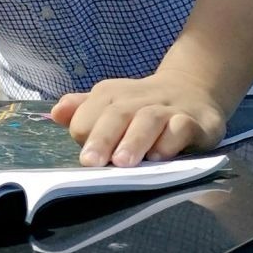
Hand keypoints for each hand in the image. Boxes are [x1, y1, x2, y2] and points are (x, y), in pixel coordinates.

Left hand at [50, 72, 227, 166]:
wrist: (192, 89)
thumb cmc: (140, 106)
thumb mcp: (109, 103)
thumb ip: (82, 110)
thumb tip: (56, 114)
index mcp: (111, 93)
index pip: (89, 112)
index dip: (85, 133)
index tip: (84, 156)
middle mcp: (138, 98)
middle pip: (116, 114)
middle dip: (102, 137)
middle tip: (91, 162)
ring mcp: (168, 108)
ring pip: (149, 120)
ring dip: (134, 141)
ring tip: (122, 163)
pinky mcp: (195, 121)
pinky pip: (181, 128)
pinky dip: (169, 141)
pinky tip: (159, 156)